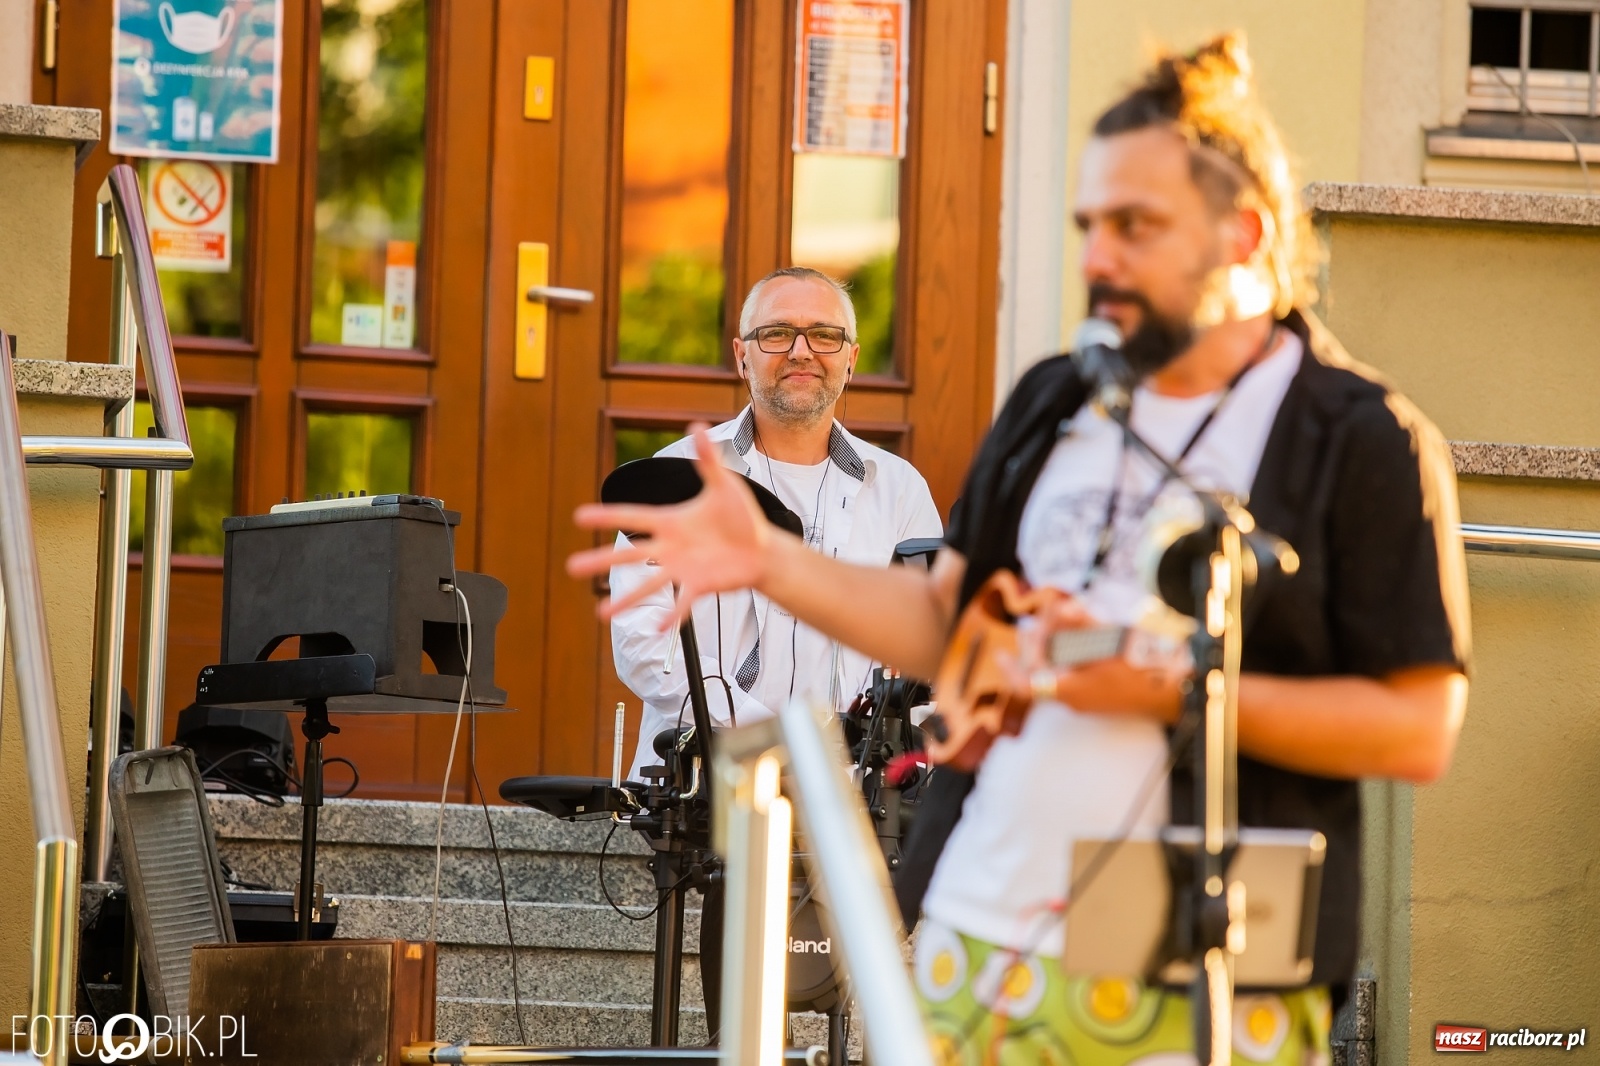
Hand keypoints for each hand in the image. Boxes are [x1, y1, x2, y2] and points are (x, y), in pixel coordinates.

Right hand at [566, 425, 773, 627]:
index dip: (607, 516)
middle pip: (630, 553)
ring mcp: (682, 568)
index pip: (633, 516)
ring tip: (602, 614)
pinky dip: (672, 616)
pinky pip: (682, 602)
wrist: (763, 548)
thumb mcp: (724, 485)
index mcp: (671, 520)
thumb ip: (708, 459)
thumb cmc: (741, 516)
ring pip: (648, 585)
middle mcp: (670, 547)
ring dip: (625, 599)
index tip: (580, 517)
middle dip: (601, 559)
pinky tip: (658, 628)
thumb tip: (696, 425)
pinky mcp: (699, 585)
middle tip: (572, 567)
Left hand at [1009, 596, 1184, 724]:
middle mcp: (1076, 699)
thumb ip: (1083, 625)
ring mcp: (1090, 700)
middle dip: (1036, 648)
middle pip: (1043, 673)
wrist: (1178, 692)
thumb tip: (1061, 609)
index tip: (999, 654)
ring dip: (1055, 649)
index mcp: (1070, 691)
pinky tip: (1080, 638)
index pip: (1028, 684)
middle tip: (1030, 627)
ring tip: (1055, 626)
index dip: (1011, 670)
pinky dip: (1073, 657)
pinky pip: (1077, 677)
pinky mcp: (1103, 695)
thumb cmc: (1143, 668)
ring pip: (1059, 673)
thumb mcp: (1110, 640)